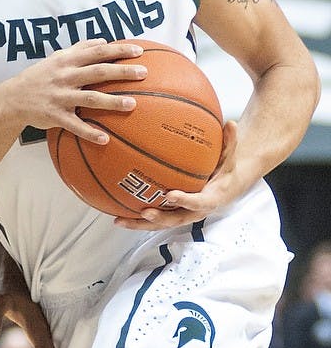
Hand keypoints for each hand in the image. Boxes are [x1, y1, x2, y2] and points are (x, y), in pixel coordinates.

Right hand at [12, 38, 146, 145]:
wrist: (12, 98)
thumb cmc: (39, 76)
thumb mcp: (56, 58)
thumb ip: (79, 49)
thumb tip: (103, 41)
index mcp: (67, 61)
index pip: (97, 52)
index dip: (118, 50)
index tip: (139, 51)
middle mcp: (65, 76)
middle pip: (98, 72)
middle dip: (121, 72)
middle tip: (143, 73)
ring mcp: (60, 96)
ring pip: (90, 98)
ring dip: (112, 101)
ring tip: (132, 104)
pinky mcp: (55, 116)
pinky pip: (74, 125)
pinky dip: (89, 132)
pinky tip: (105, 139)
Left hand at [115, 121, 240, 230]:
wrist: (226, 186)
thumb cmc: (225, 170)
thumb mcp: (230, 156)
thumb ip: (229, 142)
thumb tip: (231, 124)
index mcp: (210, 199)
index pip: (198, 202)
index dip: (185, 201)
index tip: (171, 195)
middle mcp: (194, 211)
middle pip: (175, 220)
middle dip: (159, 218)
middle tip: (145, 212)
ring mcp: (182, 215)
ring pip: (160, 223)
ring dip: (139, 224)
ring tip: (119, 220)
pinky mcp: (172, 214)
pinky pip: (154, 218)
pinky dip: (135, 217)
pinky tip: (116, 213)